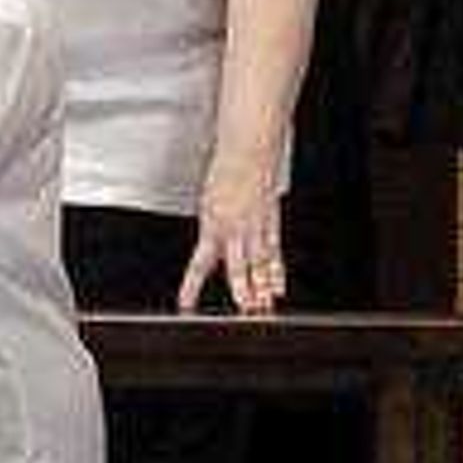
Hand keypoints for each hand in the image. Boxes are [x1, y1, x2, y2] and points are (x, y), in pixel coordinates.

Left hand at [179, 168, 284, 313]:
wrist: (248, 152)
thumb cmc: (224, 173)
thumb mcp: (209, 203)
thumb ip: (213, 229)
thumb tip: (214, 252)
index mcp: (212, 224)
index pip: (200, 263)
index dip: (192, 285)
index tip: (186, 303)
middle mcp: (235, 228)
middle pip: (239, 267)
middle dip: (242, 290)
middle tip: (244, 310)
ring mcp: (256, 226)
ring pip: (259, 262)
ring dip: (261, 286)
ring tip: (262, 306)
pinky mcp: (271, 221)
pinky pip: (274, 250)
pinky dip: (276, 270)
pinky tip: (276, 285)